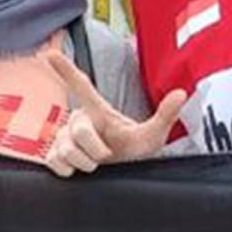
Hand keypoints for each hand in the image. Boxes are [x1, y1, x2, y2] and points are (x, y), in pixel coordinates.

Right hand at [39, 45, 187, 177]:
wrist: (125, 178)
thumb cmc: (136, 154)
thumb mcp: (153, 136)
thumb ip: (165, 115)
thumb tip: (182, 93)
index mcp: (98, 111)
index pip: (80, 86)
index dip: (65, 70)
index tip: (48, 54)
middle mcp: (78, 121)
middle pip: (79, 130)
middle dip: (96, 148)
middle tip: (107, 156)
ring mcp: (64, 138)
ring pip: (66, 148)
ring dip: (84, 162)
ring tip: (95, 166)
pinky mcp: (55, 155)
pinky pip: (53, 160)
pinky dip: (66, 169)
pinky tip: (77, 171)